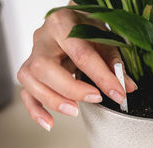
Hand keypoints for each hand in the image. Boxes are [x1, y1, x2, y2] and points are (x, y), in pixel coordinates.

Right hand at [17, 8, 136, 130]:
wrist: (74, 21)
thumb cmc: (87, 27)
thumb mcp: (105, 38)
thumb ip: (115, 63)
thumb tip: (126, 87)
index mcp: (63, 24)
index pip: (81, 54)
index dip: (102, 77)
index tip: (118, 94)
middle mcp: (43, 38)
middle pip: (44, 67)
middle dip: (71, 89)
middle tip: (95, 98)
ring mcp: (33, 54)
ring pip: (30, 80)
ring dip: (52, 100)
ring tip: (73, 110)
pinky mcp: (31, 71)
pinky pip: (26, 93)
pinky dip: (36, 110)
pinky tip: (49, 122)